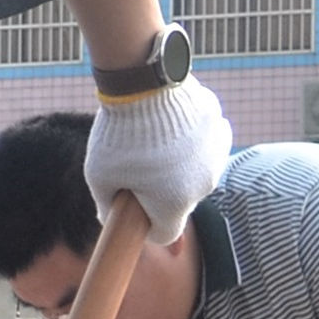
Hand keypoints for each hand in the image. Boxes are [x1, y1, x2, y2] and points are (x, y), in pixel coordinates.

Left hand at [82, 76, 231, 243]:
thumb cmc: (118, 136)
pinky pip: (204, 140)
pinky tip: (169, 122)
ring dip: (177, 164)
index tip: (134, 209)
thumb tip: (108, 219)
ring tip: (152, 141)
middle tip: (136, 166)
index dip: (146, 226)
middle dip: (160, 191)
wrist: (143, 85)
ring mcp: (216, 153)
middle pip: (181, 200)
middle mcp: (203, 184)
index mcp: (175, 204)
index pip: (165, 233)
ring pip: (195, 169)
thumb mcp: (99, 176)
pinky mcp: (218, 125)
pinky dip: (189, 137)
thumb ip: (106, 204)